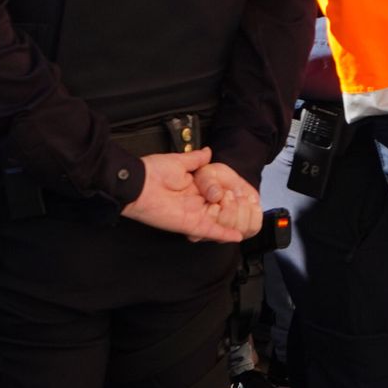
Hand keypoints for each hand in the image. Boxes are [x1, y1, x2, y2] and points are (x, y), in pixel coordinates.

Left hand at [120, 148, 245, 243]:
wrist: (137, 184)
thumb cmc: (152, 172)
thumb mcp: (179, 161)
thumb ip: (195, 159)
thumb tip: (208, 151)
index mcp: (192, 187)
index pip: (214, 193)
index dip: (227, 193)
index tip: (241, 193)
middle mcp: (194, 202)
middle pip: (218, 208)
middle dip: (233, 210)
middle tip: (250, 210)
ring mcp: (194, 213)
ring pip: (218, 220)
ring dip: (232, 222)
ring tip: (250, 223)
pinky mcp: (191, 223)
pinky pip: (210, 229)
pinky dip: (224, 234)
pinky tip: (237, 236)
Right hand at [192, 161, 262, 238]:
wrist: (224, 180)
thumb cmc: (211, 178)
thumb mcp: (206, 174)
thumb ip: (207, 183)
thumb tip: (216, 196)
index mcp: (194, 222)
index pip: (204, 232)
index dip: (214, 216)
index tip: (218, 202)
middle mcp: (210, 233)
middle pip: (226, 228)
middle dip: (230, 208)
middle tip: (228, 193)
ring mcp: (228, 233)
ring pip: (241, 230)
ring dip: (243, 208)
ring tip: (237, 194)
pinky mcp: (244, 228)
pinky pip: (254, 227)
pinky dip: (254, 211)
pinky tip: (249, 199)